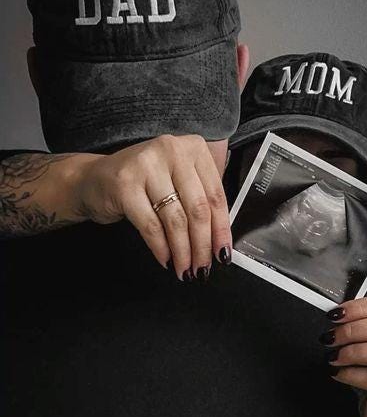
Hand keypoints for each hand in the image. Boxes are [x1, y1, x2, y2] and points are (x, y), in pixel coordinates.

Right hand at [73, 135, 231, 279]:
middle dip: (202, 245)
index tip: (223, 252)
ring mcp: (147, 165)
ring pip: (176, 220)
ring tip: (184, 268)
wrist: (93, 179)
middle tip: (203, 266)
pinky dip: (161, 248)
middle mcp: (171, 150)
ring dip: (183, 252)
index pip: (216, 195)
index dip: (222, 230)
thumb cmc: (141, 182)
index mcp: (192, 147)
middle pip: (198, 209)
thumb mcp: (176, 181)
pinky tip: (166, 259)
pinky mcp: (125, 185)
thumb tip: (219, 239)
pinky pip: (151, 226)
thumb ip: (199, 200)